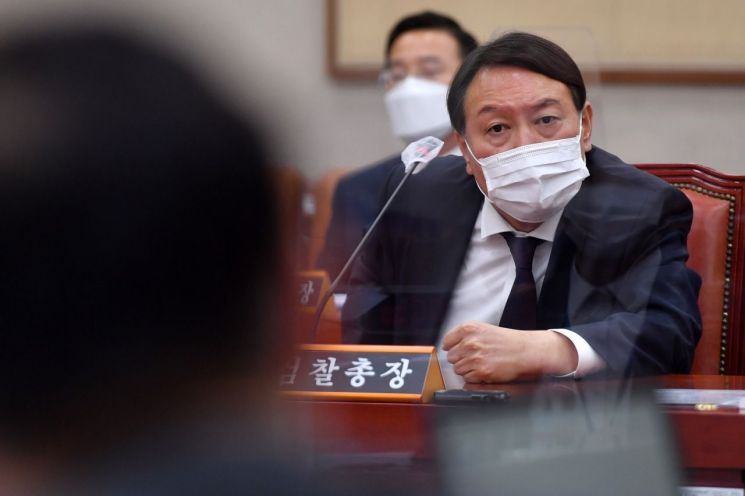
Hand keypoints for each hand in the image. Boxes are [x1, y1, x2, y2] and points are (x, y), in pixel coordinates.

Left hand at [441, 321, 577, 382]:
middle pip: (451, 357)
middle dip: (461, 359)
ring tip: (482, 363)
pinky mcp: (481, 371)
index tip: (459, 350)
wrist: (525, 351)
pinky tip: (485, 370)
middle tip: (475, 357)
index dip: (453, 348)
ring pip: (458, 369)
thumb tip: (447, 347)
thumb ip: (463, 336)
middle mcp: (470, 342)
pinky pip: (467, 378)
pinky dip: (475, 377)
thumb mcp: (482, 329)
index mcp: (468, 329)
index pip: (447, 342)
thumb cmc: (506, 341)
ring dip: (468, 369)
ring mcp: (475, 357)